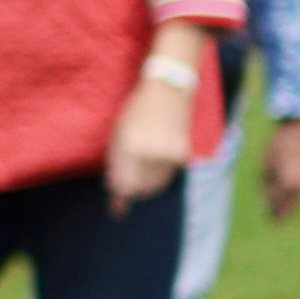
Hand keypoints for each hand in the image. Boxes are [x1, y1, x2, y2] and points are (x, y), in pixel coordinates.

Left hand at [107, 66, 193, 214]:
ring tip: (142, 166)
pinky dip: (159, 174)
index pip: (124, 185)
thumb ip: (116, 162)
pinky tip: (155, 160)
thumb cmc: (137, 110)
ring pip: (155, 185)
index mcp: (130, 146)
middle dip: (132, 190)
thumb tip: (117, 190)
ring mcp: (169, 154)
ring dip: (146, 184)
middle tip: (127, 183)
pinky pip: (168, 175)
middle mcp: (150, 153)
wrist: (169, 90)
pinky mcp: (182, 154)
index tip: (116, 208)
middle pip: (140, 189)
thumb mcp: (119, 133)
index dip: (119, 198)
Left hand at [262, 117, 299, 220]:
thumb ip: (268, 188)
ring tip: (280, 217)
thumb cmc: (274, 149)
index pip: (278, 204)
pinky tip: (288, 204)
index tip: (269, 223)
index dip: (273, 214)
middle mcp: (299, 184)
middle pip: (288, 205)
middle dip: (281, 214)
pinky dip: (294, 201)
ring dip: (289, 209)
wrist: (292, 133)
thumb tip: (268, 205)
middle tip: (273, 224)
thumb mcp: (265, 169)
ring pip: (296, 201)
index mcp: (287, 182)